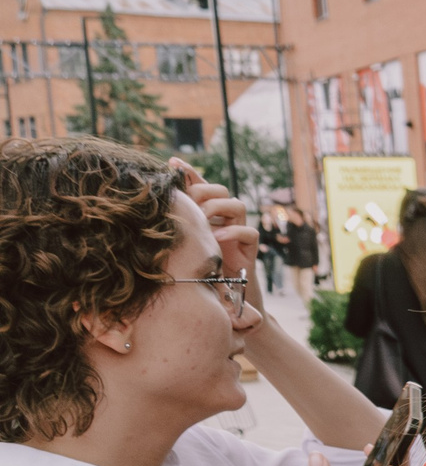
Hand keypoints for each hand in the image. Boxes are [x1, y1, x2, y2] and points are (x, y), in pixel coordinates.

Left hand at [170, 158, 268, 318]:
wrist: (220, 301)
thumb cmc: (193, 274)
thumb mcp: (175, 248)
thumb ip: (167, 229)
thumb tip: (136, 212)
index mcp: (203, 214)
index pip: (198, 185)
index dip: (188, 172)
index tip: (172, 163)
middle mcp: (221, 219)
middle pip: (219, 189)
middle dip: (204, 191)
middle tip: (191, 201)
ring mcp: (237, 232)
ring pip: (237, 204)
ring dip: (218, 208)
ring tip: (204, 218)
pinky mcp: (249, 249)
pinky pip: (249, 231)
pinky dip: (233, 231)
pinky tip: (218, 238)